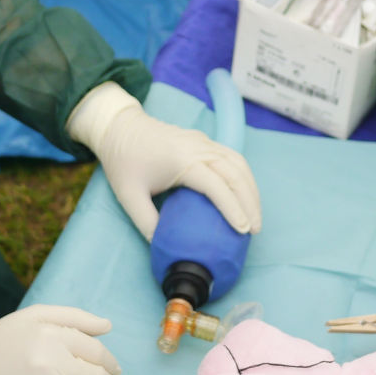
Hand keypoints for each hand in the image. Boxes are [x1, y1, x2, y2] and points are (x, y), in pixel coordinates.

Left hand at [66, 83, 261, 240]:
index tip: (243, 229)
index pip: (216, 185)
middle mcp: (198, 148)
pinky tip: (245, 194)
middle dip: (250, 202)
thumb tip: (166, 247)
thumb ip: (147, 223)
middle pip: (235, 173)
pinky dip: (244, 176)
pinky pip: (233, 157)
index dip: (233, 208)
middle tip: (254, 230)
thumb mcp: (129, 196)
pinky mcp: (204, 141)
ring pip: (239, 163)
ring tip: (255, 215)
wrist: (120, 127)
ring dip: (251, 189)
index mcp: (181, 160)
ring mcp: (203, 142)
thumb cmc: (124, 160)